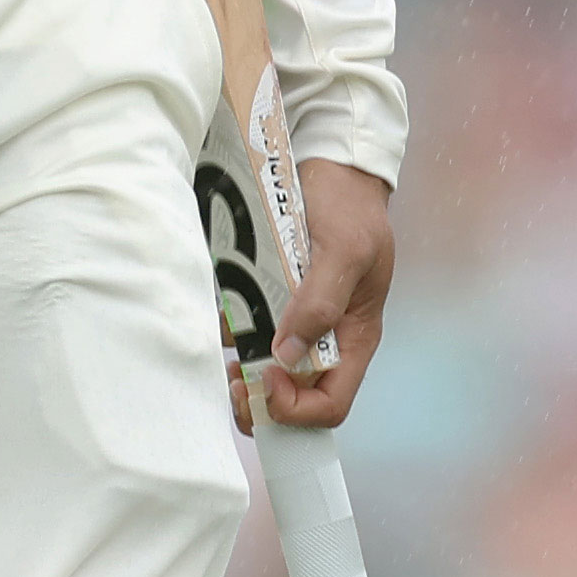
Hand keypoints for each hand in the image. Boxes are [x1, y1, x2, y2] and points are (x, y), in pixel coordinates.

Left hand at [249, 158, 392, 432]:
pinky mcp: (278, 299)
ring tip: (225, 365)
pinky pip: (254, 333)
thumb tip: (288, 355)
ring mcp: (302, 320)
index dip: (298, 407)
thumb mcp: (343, 252)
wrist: (334, 169)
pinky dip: (236, 339)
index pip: (332, 402)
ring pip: (272, 371)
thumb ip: (320, 303)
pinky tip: (221, 326)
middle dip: (264, 403)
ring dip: (246, 377)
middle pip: (299, 396)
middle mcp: (328, 337)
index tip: (268, 379)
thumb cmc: (349, 209)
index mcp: (354, 336)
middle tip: (235, 387)